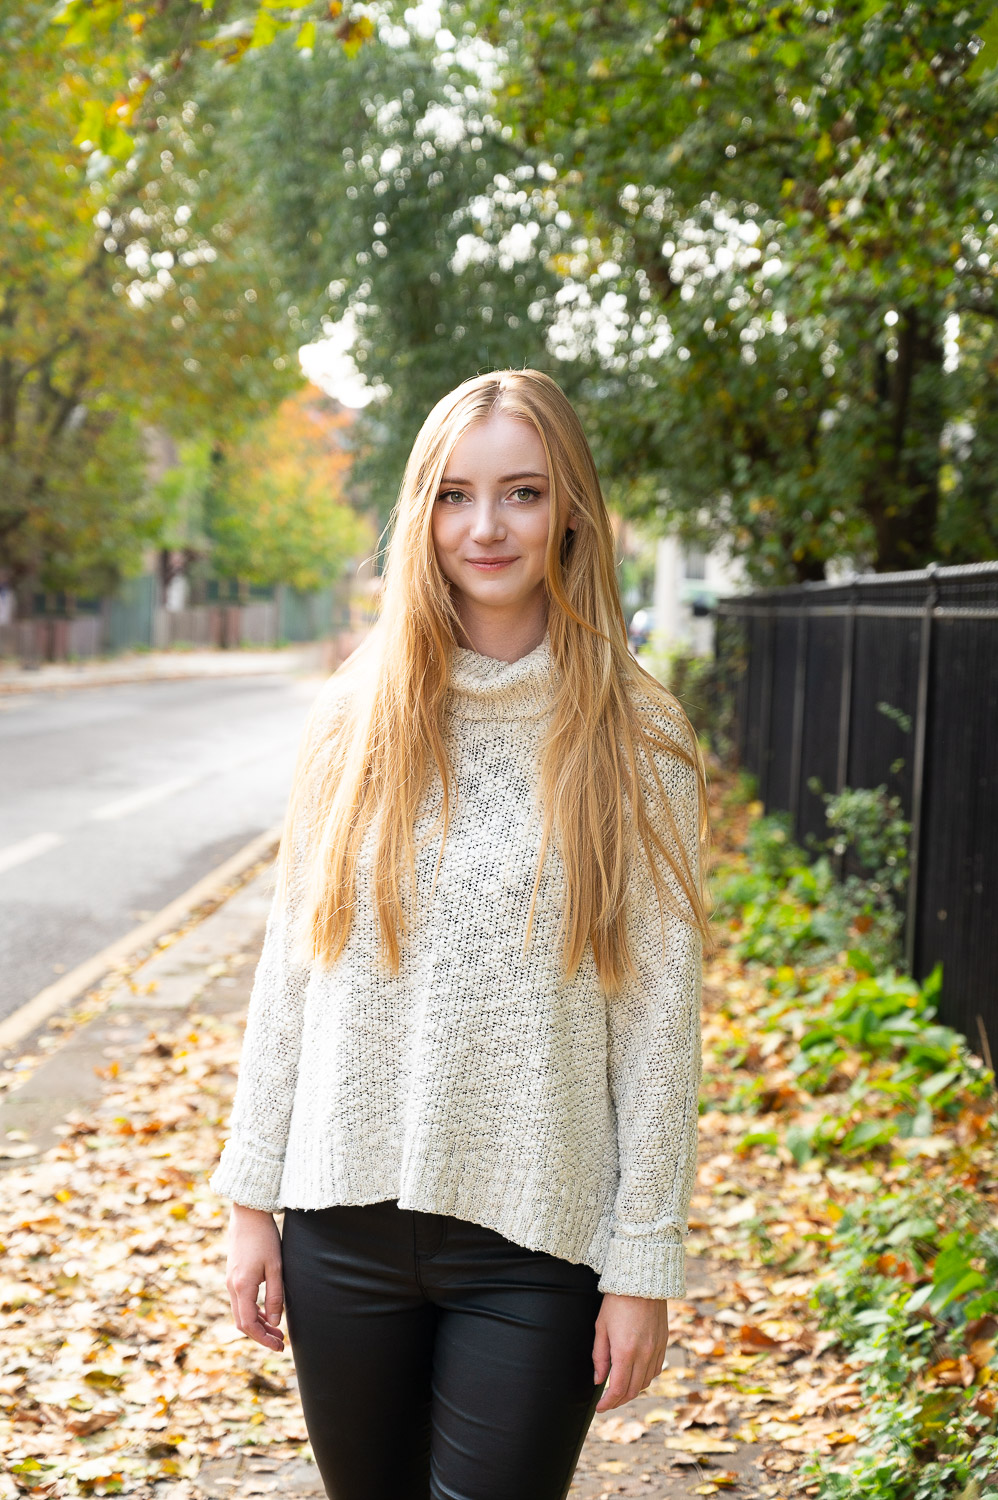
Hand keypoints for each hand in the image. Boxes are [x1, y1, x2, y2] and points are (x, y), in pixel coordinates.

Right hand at [224, 1203, 284, 1350]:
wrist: (248, 1214)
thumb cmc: (265, 1238)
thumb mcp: (275, 1267)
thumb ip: (275, 1296)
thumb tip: (276, 1322)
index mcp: (242, 1287)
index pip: (249, 1324)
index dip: (264, 1339)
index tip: (280, 1346)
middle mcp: (232, 1287)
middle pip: (243, 1323)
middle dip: (261, 1335)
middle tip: (281, 1342)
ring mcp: (230, 1281)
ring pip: (241, 1313)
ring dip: (258, 1324)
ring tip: (278, 1331)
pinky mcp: (233, 1275)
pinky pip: (241, 1302)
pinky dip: (254, 1312)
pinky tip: (268, 1313)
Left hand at [592, 1292, 668, 1411]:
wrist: (642, 1281)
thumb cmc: (617, 1302)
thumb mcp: (601, 1327)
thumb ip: (599, 1357)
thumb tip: (599, 1380)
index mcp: (625, 1351)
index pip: (618, 1389)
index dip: (608, 1403)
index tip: (600, 1407)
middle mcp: (644, 1354)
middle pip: (633, 1390)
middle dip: (619, 1400)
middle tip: (608, 1401)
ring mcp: (656, 1350)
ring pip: (646, 1382)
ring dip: (633, 1390)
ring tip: (620, 1388)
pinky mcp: (664, 1343)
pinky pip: (656, 1370)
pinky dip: (645, 1378)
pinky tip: (636, 1374)